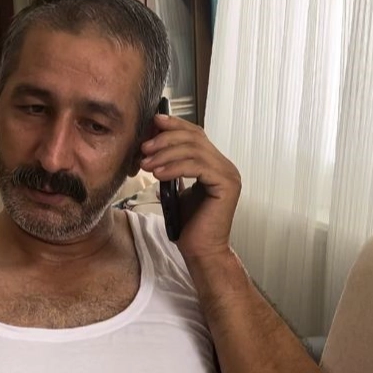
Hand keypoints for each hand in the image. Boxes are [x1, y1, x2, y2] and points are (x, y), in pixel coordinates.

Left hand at [140, 113, 241, 260]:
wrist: (200, 251)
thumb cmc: (188, 224)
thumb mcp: (175, 189)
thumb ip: (171, 168)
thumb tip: (151, 149)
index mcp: (215, 163)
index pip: (196, 134)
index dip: (174, 125)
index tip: (153, 122)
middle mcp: (225, 165)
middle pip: (194, 137)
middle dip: (165, 139)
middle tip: (144, 147)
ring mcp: (229, 174)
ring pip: (194, 150)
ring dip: (165, 154)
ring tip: (145, 163)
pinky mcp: (226, 185)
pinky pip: (197, 166)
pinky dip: (174, 167)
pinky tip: (157, 174)